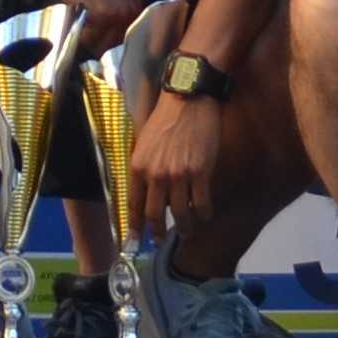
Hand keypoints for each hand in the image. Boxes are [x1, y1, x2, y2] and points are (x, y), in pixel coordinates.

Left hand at [130, 89, 226, 230]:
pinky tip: (204, 216)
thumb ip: (145, 167)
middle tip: (161, 239)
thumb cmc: (165, 117)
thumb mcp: (144, 142)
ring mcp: (179, 175)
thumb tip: (148, 191)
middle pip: (154, 215)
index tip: (136, 239)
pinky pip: (201, 204)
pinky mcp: (200, 173)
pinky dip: (203, 214)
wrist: (190, 98)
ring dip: (184, 227)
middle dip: (157, 232)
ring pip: (180, 213)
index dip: (135, 225)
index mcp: (138, 166)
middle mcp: (155, 175)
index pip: (133, 204)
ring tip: (187, 231)